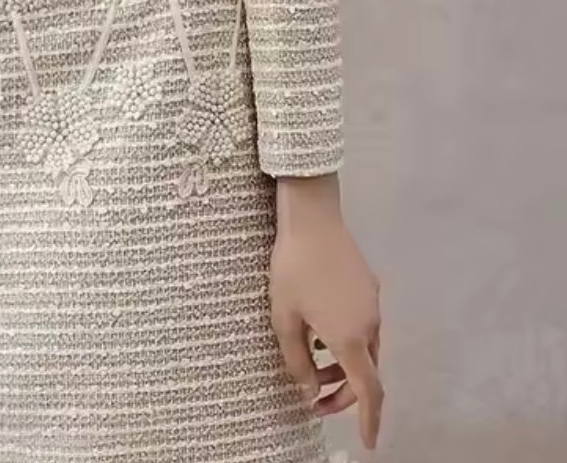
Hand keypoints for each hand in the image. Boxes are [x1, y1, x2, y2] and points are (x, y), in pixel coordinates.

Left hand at [270, 182, 383, 449]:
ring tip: (312, 361)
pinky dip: (347, 339)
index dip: (370, 420)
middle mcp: (370, 324)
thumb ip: (296, 359)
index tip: (369, 442)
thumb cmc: (293, 267)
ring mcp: (372, 303)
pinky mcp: (368, 285)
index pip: (369, 391)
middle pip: (366, 372)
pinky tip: (321, 328)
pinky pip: (363, 325)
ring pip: (365, 348)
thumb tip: (307, 390)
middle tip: (314, 397)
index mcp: (350, 338)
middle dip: (343, 392)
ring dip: (344, 364)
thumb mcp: (284, 317)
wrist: (312, 216)